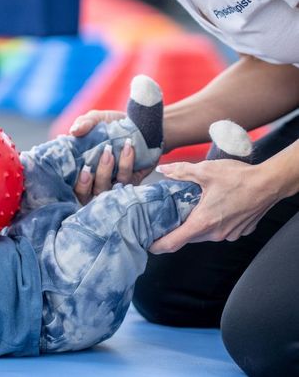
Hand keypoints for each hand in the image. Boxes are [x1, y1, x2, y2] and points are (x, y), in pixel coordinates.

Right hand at [68, 104, 153, 204]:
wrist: (138, 123)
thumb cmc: (111, 124)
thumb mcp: (95, 119)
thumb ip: (83, 123)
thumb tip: (74, 131)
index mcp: (81, 168)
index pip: (72, 186)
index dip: (76, 184)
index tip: (81, 170)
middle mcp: (95, 180)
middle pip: (86, 195)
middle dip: (87, 184)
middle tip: (88, 166)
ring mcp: (113, 182)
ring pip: (107, 189)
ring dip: (106, 170)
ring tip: (109, 150)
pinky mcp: (132, 180)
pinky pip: (128, 179)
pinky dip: (126, 163)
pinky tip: (127, 147)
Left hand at [149, 159, 279, 252]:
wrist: (269, 183)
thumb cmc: (238, 178)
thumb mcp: (205, 170)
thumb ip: (181, 171)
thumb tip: (164, 170)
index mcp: (203, 222)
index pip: (174, 242)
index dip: (158, 245)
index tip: (148, 244)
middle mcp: (216, 233)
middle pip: (188, 237)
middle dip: (176, 230)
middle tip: (164, 219)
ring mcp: (230, 234)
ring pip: (204, 234)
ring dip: (195, 225)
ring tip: (186, 210)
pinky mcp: (240, 231)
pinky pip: (220, 230)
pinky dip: (212, 222)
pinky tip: (212, 207)